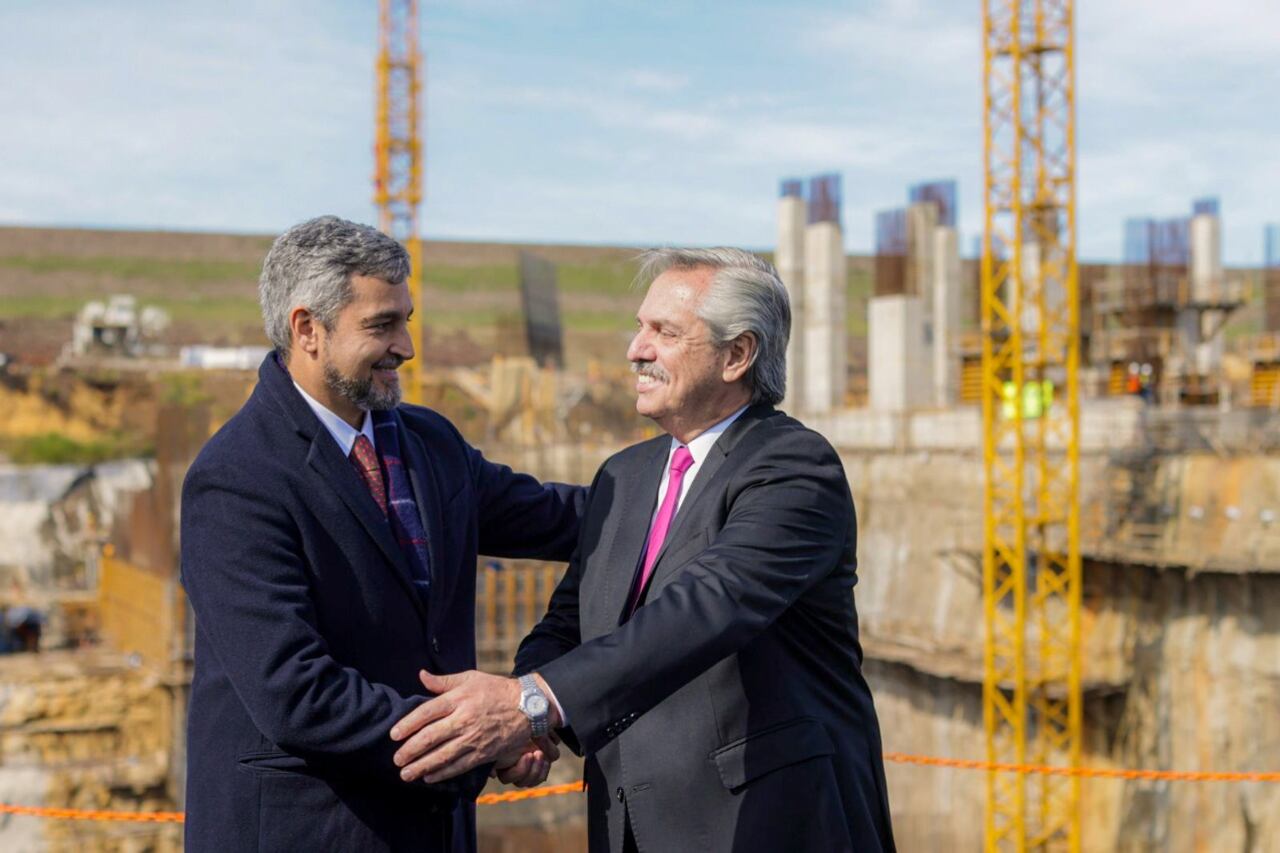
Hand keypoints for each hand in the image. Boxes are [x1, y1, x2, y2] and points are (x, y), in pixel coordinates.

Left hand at [390, 670, 561, 783]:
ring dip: (422, 766)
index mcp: (460, 698)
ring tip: (405, 773)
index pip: (427, 712)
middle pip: (431, 737)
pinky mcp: (483, 753)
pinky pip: (459, 766)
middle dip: (410, 750)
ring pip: (442, 756)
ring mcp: (474, 738)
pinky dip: (442, 773)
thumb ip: (444, 681)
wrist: (528, 707)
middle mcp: (464, 719)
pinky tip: (429, 777)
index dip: (408, 724)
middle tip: (396, 759)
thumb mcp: (471, 678)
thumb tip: (421, 676)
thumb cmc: (497, 690)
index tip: (394, 734)